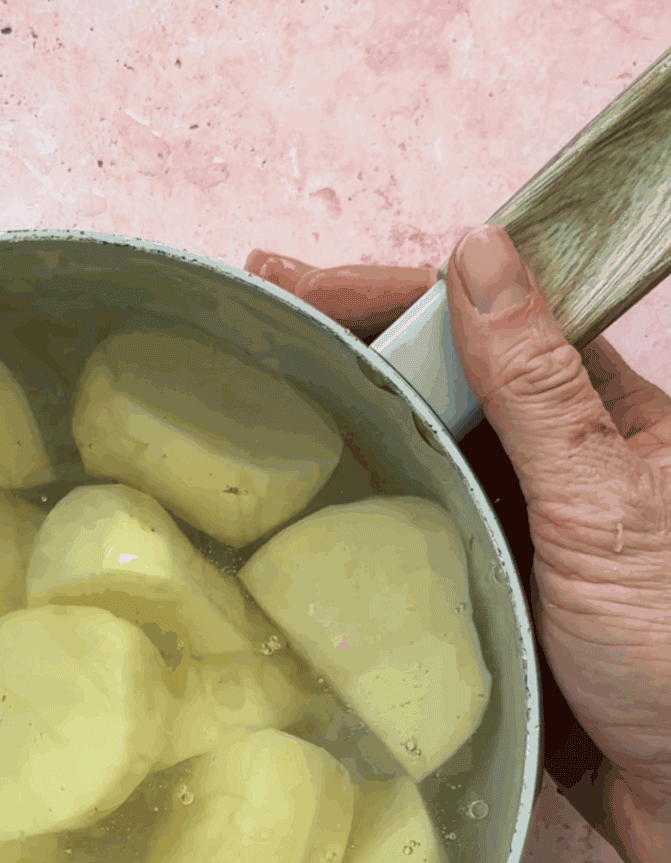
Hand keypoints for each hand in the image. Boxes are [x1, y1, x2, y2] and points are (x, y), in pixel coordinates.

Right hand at [246, 228, 670, 862]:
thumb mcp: (601, 502)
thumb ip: (536, 385)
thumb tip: (476, 256)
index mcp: (605, 419)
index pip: (487, 322)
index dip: (392, 293)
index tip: (300, 281)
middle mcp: (561, 467)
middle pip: (445, 381)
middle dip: (353, 345)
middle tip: (257, 317)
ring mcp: (524, 537)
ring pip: (423, 458)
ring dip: (347, 423)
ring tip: (258, 393)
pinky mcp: (493, 606)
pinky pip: (415, 545)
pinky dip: (361, 518)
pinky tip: (302, 507)